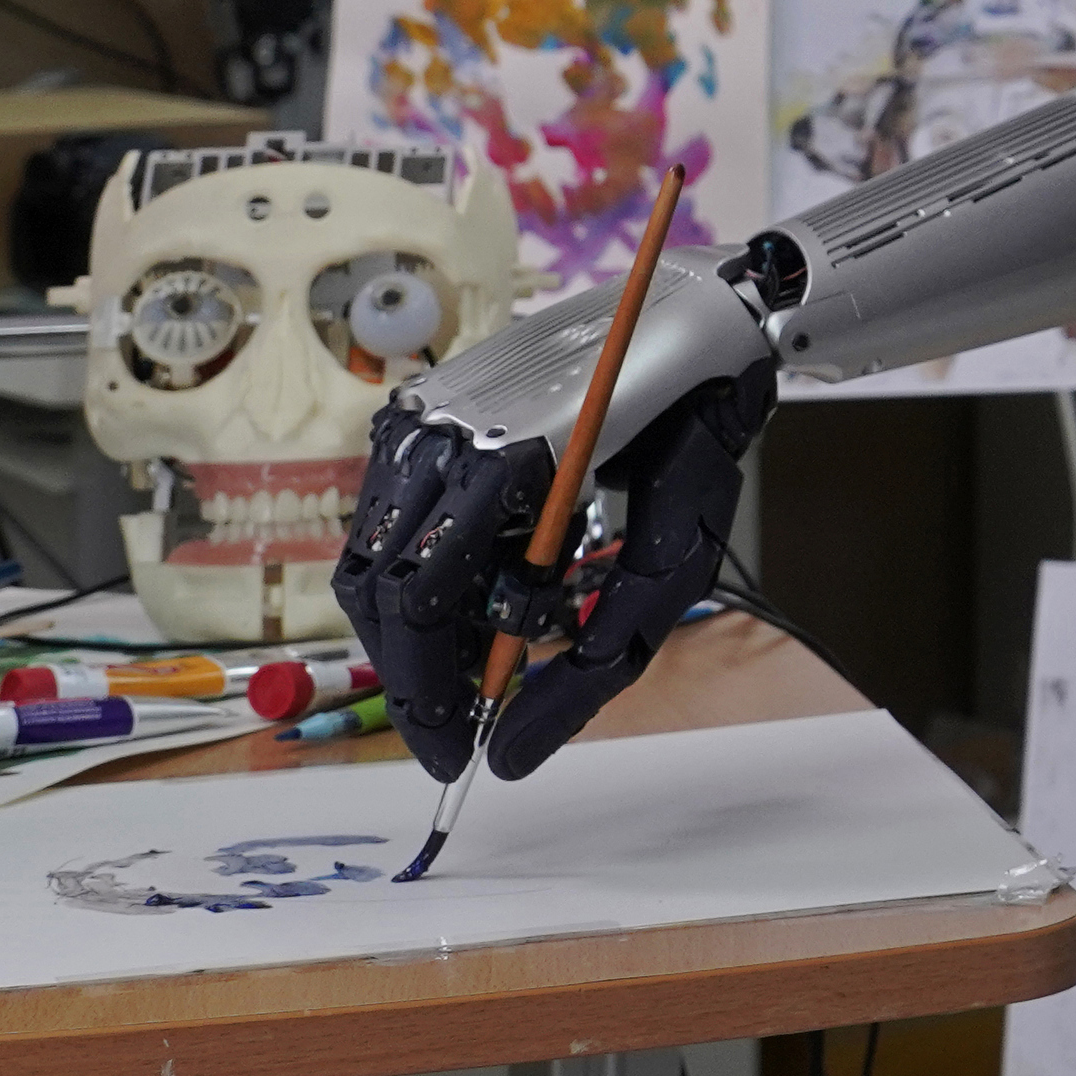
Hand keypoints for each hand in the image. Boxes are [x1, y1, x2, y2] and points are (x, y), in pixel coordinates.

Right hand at [336, 256, 779, 780]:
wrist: (703, 318)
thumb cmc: (697, 434)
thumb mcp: (672, 557)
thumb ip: (598, 660)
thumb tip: (513, 758)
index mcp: (504, 462)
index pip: (419, 607)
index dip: (425, 697)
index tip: (456, 758)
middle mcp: (442, 434)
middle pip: (380, 592)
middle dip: (419, 674)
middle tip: (467, 726)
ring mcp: (422, 417)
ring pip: (372, 559)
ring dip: (419, 626)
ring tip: (488, 654)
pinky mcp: (421, 411)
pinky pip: (388, 517)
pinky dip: (420, 573)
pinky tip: (486, 588)